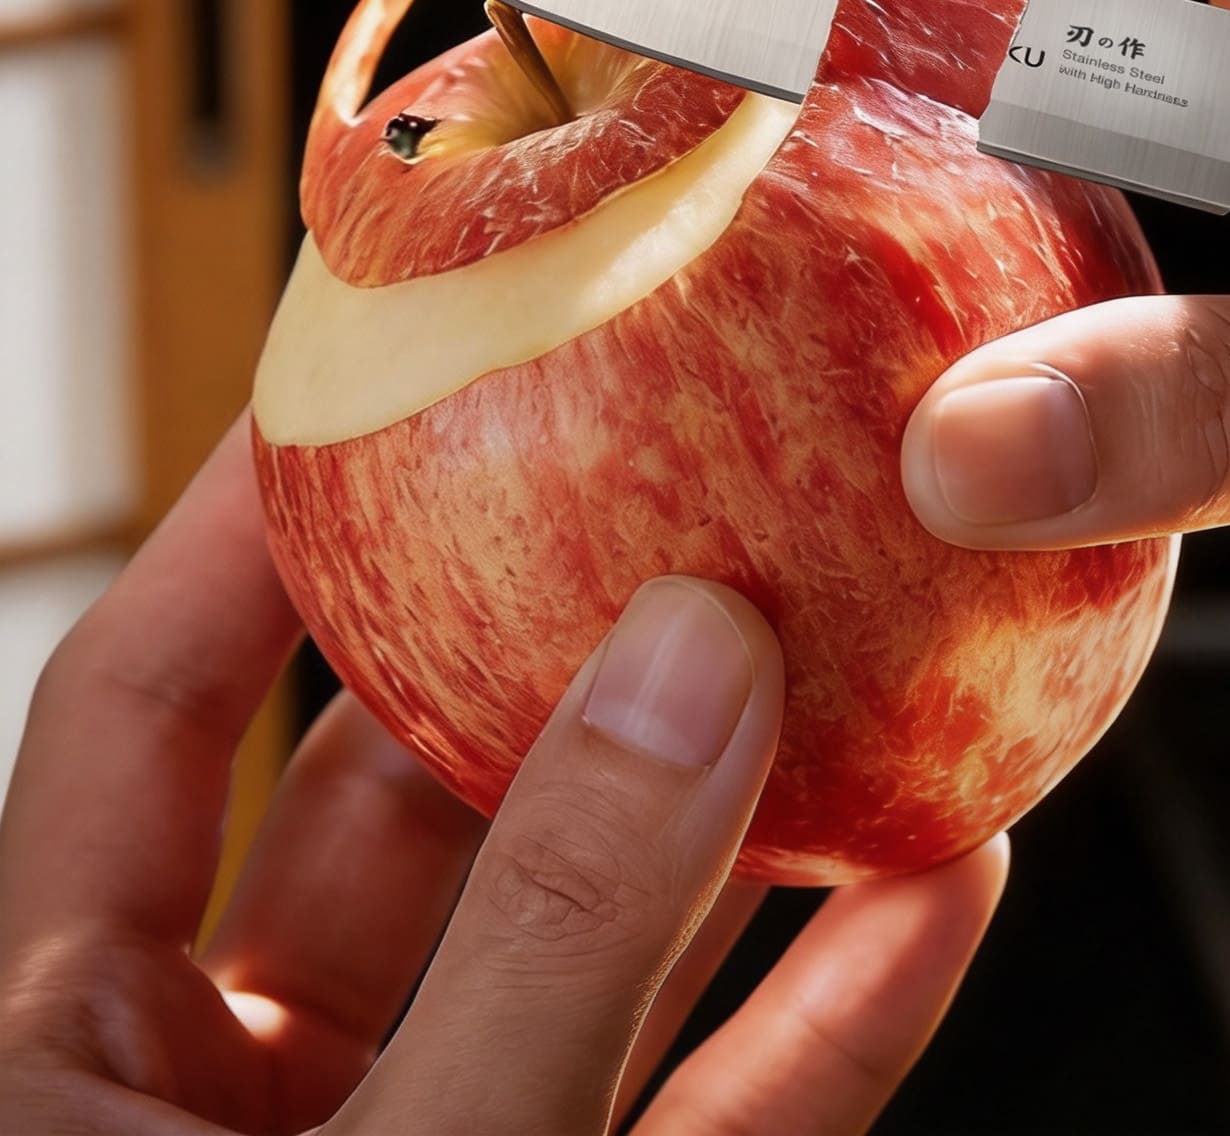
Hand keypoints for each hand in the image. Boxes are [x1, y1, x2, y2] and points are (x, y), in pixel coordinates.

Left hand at [0, 417, 1004, 1134]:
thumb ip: (542, 945)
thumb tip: (690, 671)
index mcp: (63, 1065)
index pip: (150, 710)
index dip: (258, 527)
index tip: (380, 378)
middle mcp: (235, 1112)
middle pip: (408, 801)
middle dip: (568, 653)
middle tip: (692, 507)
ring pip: (589, 948)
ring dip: (741, 824)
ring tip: (867, 661)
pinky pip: (711, 1113)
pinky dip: (824, 1015)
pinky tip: (931, 894)